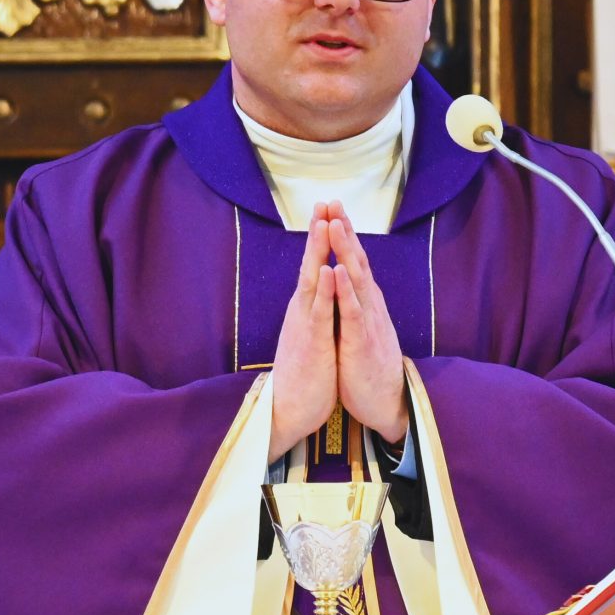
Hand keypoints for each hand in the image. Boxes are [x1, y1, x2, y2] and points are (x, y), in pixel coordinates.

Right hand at [269, 216, 339, 461]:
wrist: (287, 412)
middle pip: (310, 265)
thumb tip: (319, 295)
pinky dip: (324, 290)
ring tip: (324, 223)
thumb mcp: (311, 338)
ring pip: (312, 281)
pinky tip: (327, 270)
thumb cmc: (303, 376)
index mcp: (305, 311)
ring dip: (318, 251)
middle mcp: (302, 312)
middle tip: (323, 202)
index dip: (321, 240)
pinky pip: (318, 313)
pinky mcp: (311, 344)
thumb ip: (315, 314)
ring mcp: (304, 326)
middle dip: (318, 233)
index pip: (314, 268)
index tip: (327, 211)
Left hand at [322, 207, 407, 445]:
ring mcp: (368, 323)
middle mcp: (370, 307)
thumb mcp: (361, 329)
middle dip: (344, 231)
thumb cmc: (370, 367)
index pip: (354, 263)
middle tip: (334, 202)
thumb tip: (349, 282)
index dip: (343, 235)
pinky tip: (337, 271)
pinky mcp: (362, 343)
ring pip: (356, 281)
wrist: (389, 404)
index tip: (332, 208)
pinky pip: (352, 313)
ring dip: (345, 252)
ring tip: (333, 225)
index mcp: (366, 304)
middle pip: (357, 262)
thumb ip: (356, 305)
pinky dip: (345, 290)